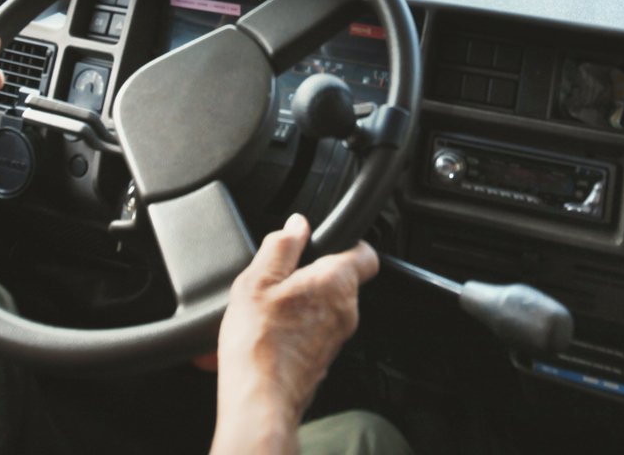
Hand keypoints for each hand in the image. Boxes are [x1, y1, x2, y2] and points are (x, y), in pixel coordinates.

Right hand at [211, 214, 378, 452]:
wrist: (259, 399)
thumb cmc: (259, 343)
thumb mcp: (258, 280)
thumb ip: (281, 245)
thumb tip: (297, 224)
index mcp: (336, 281)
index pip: (365, 252)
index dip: (347, 241)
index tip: (323, 241)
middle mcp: (347, 310)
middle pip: (339, 279)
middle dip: (311, 274)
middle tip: (278, 278)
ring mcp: (337, 337)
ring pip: (325, 306)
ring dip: (301, 302)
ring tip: (267, 309)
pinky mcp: (324, 358)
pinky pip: (315, 331)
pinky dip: (296, 327)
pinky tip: (268, 332)